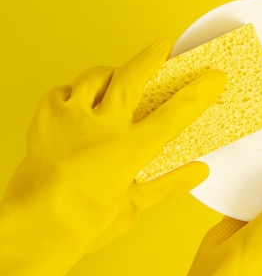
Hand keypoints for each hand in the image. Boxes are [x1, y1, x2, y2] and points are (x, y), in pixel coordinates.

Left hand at [0, 39, 225, 275]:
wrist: (34, 229)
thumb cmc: (82, 224)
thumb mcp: (133, 207)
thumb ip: (169, 184)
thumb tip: (198, 171)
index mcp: (130, 150)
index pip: (174, 114)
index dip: (198, 93)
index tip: (214, 78)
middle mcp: (102, 128)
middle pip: (132, 80)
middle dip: (151, 59)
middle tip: (162, 47)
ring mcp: (71, 120)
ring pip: (94, 79)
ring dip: (109, 73)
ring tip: (116, 73)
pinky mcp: (45, 120)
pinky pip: (61, 92)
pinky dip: (72, 93)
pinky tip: (78, 101)